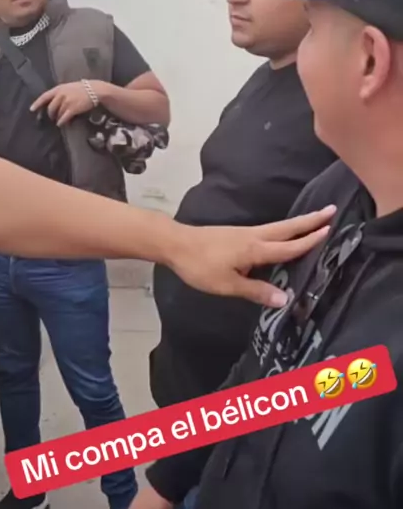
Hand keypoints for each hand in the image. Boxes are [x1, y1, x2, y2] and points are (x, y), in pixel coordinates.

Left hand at [30, 82, 100, 126]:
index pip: (44, 96)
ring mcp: (66, 102)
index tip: (32, 109)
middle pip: (50, 108)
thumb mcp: (69, 87)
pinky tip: (62, 124)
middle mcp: (61, 95)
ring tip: (59, 121)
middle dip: (50, 114)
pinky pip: (63, 118)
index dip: (37, 103)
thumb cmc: (82, 89)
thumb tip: (53, 102)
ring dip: (57, 119)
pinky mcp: (72, 109)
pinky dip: (62, 122)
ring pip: (57, 114)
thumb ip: (60, 93)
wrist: (95, 90)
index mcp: (59, 88)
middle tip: (52, 118)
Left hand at [170, 206, 335, 306]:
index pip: (289, 246)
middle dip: (310, 220)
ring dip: (299, 223)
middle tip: (332, 209)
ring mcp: (246, 233)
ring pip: (279, 227)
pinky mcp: (238, 234)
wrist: (176, 244)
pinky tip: (285, 234)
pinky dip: (284, 229)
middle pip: (288, 228)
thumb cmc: (200, 266)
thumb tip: (285, 298)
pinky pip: (269, 231)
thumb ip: (256, 291)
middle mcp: (254, 237)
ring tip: (316, 219)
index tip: (330, 230)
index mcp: (255, 249)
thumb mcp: (228, 285)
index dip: (310, 240)